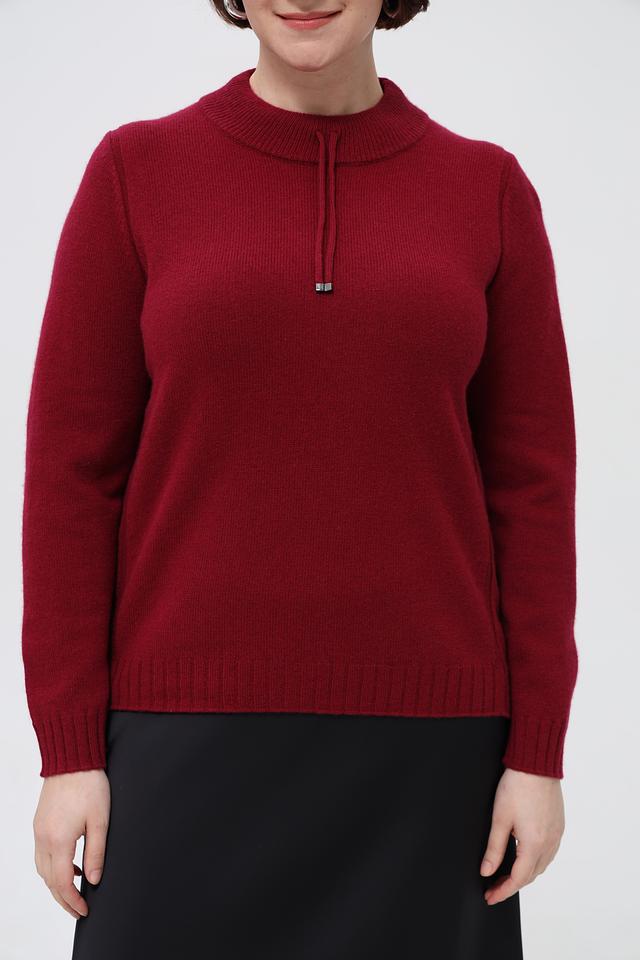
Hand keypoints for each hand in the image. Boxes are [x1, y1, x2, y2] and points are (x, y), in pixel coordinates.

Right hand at [33, 769, 110, 918]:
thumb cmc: (90, 786)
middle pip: (49, 881)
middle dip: (63, 899)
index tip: (84, 910)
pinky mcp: (39, 823)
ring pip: (42, 869)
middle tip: (79, 909)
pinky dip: (53, 867)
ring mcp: (39, 831)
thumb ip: (96, 852)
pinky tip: (71, 865)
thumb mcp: (100, 820)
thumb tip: (93, 880)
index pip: (63, 883)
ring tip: (74, 891)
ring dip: (56, 884)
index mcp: (59, 841)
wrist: (72, 759)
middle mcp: (44, 839)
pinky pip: (42, 855)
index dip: (73, 901)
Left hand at [480, 767, 564, 904]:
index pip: (518, 879)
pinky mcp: (559, 826)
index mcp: (534, 844)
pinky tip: (524, 856)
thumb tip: (487, 871)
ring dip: (524, 873)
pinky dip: (535, 860)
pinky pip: (548, 852)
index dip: (502, 891)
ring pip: (541, 865)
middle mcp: (549, 843)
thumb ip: (494, 848)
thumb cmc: (517, 786)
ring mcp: (556, 835)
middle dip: (511, 884)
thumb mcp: (500, 818)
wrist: (537, 764)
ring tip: (505, 874)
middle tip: (493, 887)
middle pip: (530, 875)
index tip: (490, 897)